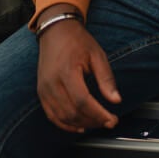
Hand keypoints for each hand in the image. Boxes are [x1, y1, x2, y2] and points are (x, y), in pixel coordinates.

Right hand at [36, 12, 121, 132]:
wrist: (56, 31)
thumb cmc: (77, 41)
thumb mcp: (97, 55)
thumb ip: (106, 79)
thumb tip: (116, 100)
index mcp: (67, 72)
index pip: (82, 101)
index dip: (98, 114)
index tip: (112, 119)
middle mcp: (52, 83)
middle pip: (72, 112)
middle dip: (93, 121)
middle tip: (109, 122)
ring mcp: (44, 89)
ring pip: (62, 117)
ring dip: (82, 124)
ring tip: (98, 123)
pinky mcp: (41, 93)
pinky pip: (52, 115)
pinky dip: (65, 124)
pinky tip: (79, 126)